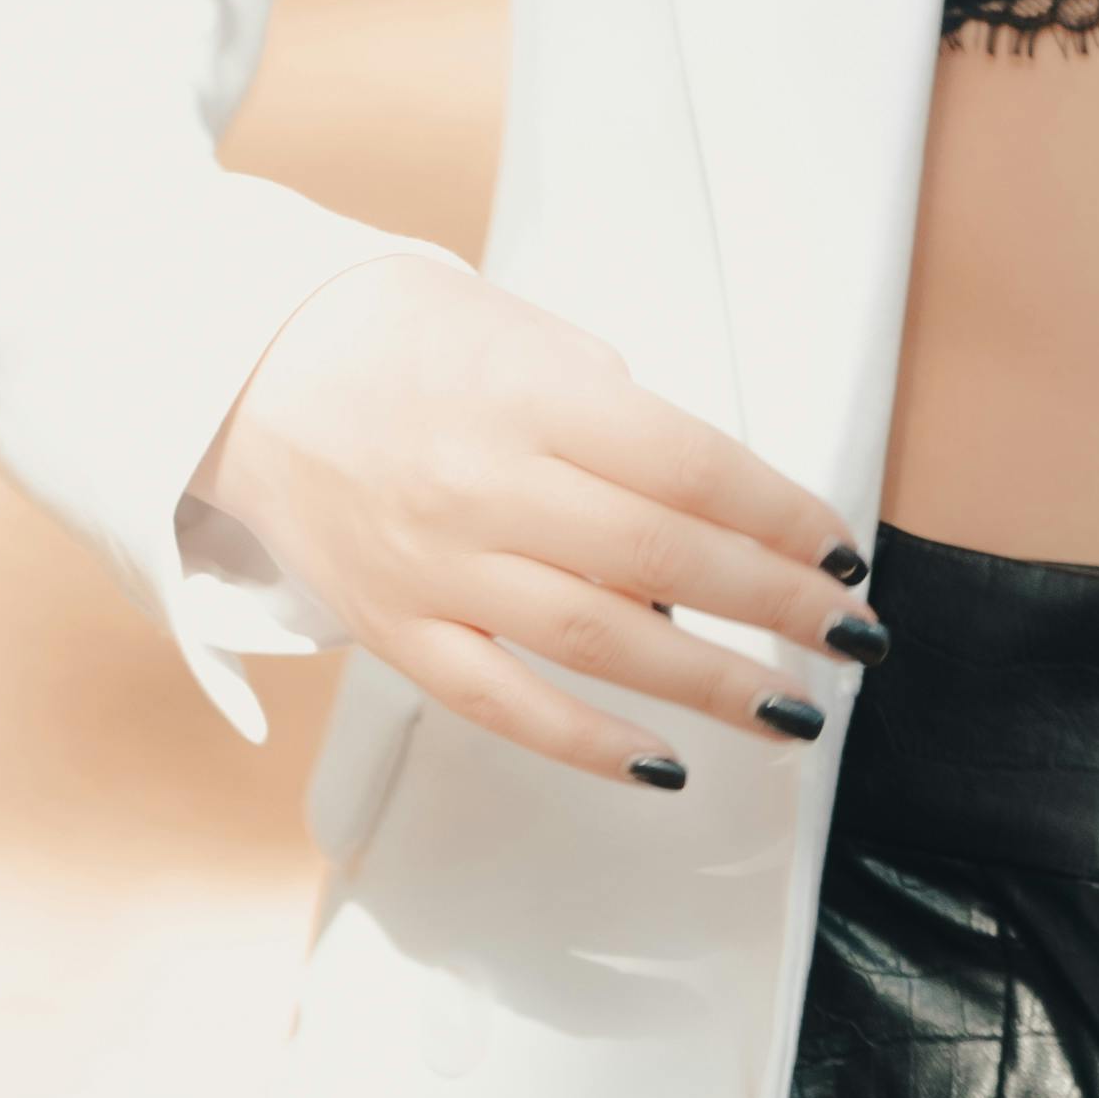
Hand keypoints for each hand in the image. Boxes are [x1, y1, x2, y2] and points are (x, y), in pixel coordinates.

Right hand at [190, 249, 873, 792]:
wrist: (243, 368)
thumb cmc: (399, 335)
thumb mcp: (525, 332)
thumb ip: (616, 415)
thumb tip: (705, 507)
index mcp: (531, 396)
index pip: (689, 466)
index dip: (779, 516)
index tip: (840, 552)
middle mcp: (487, 487)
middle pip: (662, 559)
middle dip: (775, 606)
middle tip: (855, 638)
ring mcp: (438, 568)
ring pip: (598, 641)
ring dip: (710, 686)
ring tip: (794, 712)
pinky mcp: (396, 631)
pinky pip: (503, 704)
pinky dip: (588, 741)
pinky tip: (664, 765)